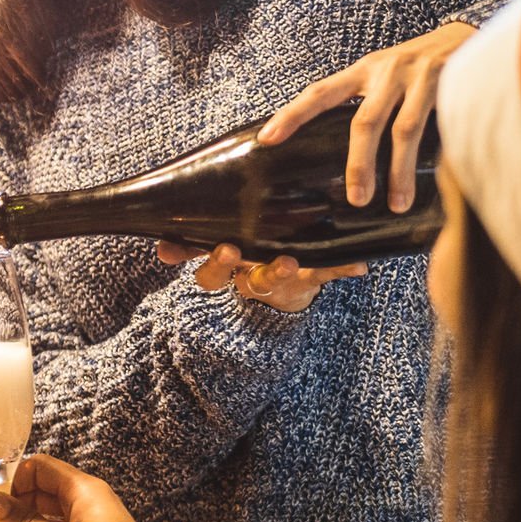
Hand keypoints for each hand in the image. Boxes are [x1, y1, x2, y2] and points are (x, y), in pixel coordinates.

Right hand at [157, 242, 365, 312]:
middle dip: (221, 263)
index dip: (179, 254)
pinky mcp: (308, 279)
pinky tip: (357, 265)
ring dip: (274, 271)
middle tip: (227, 250)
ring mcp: (274, 278)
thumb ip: (195, 242)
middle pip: (222, 276)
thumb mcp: (228, 237)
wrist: (292, 284)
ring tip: (287, 262)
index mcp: (222, 259)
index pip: (191, 256)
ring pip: (265, 280)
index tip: (166, 251)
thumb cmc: (256, 248)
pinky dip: (342, 269)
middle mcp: (241, 272)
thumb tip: (162, 248)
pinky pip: (325, 274)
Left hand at [257, 21, 475, 212]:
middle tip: (355, 200)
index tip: (267, 139)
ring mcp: (421, 76)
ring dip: (399, 171)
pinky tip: (440, 180)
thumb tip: (345, 153)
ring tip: (396, 203)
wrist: (472, 36)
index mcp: (364, 70)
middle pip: (364, 122)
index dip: (292, 114)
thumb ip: (366, 102)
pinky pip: (441, 126)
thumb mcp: (386, 74)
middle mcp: (388, 70)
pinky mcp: (453, 82)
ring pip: (404, 130)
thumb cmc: (420, 66)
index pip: (320, 93)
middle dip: (359, 164)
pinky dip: (439, 156)